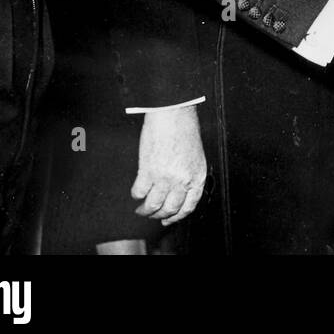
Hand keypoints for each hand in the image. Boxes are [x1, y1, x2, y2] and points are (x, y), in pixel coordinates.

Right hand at [131, 106, 207, 225]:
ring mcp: (165, 177)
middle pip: (170, 209)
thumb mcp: (195, 155)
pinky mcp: (148, 171)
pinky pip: (139, 192)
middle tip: (153, 214)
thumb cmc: (184, 129)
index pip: (189, 205)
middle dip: (160, 215)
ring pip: (153, 205)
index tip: (168, 220)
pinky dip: (136, 195)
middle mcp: (182, 179)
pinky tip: (136, 192)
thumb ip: (189, 173)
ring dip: (145, 210)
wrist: (173, 113)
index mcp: (197, 175)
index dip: (177, 216)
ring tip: (140, 208)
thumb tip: (178, 190)